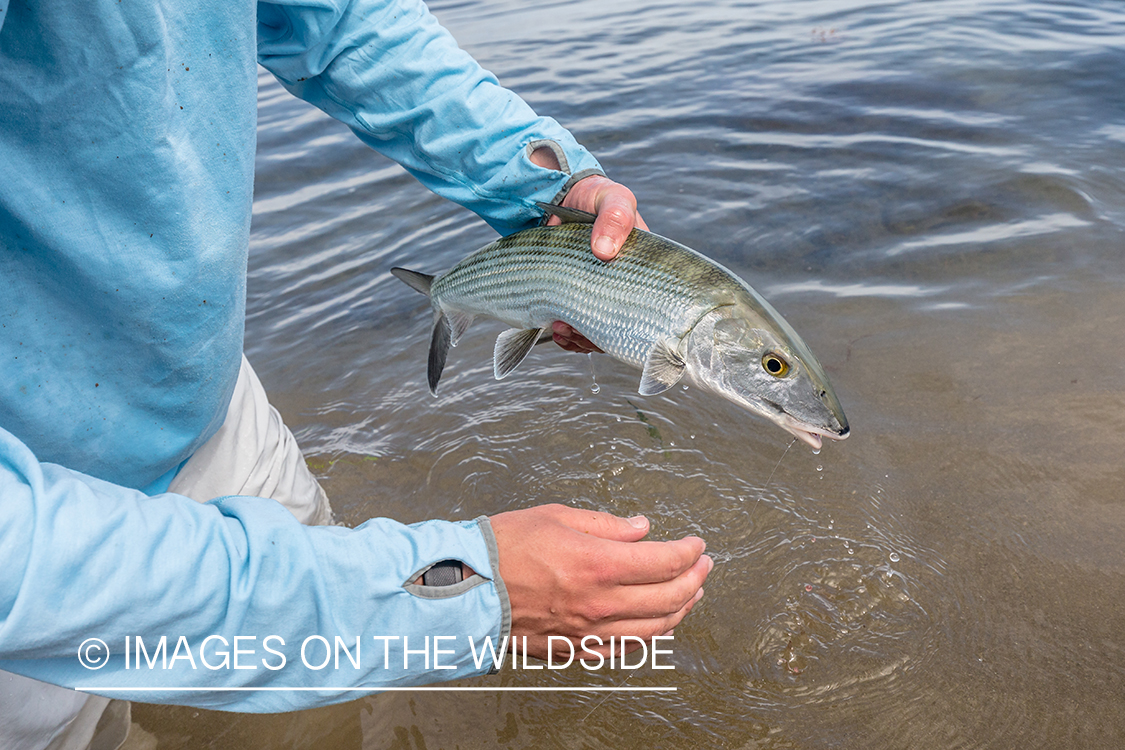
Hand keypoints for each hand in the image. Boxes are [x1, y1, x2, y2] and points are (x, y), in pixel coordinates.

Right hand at [489, 503, 710, 658]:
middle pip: (669, 597)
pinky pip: (627, 647)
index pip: (664, 561)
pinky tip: (658, 622)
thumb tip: (642, 528)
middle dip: (695, 579)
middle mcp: (600, 602)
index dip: (688, 551)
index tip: (697, 543)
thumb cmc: (503, 547)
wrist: (465, 589)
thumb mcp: (556, 517)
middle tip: (704, 565)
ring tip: (692, 593)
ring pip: (655, 628)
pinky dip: (651, 634)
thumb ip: (606, 525)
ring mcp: (590, 631)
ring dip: (682, 609)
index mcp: (597, 564)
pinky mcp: (576, 649)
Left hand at [550, 175, 648, 351]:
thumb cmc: (595, 196)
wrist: (560, 197)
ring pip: (596, 332)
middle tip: (572, 328)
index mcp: (641, 270)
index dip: (628, 324)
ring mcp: (596, 294)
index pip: (646, 309)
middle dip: (595, 337)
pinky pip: (575, 327)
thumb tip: (605, 251)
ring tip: (561, 328)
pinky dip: (566, 335)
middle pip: (618, 327)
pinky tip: (555, 327)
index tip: (603, 325)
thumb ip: (614, 217)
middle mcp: (622, 288)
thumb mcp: (612, 198)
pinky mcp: (573, 297)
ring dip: (578, 338)